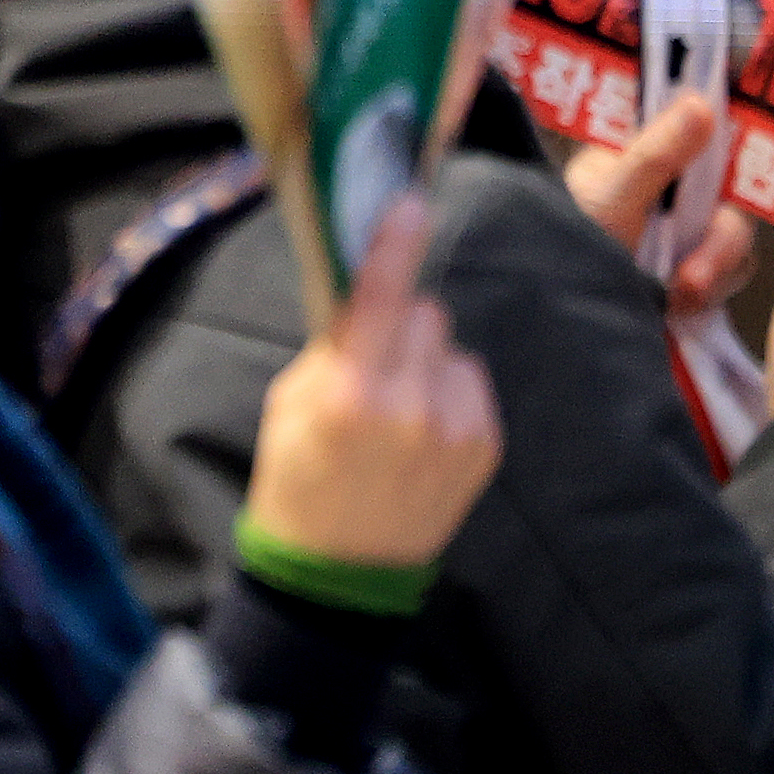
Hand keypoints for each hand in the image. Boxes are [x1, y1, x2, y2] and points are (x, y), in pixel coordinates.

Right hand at [241, 196, 503, 569]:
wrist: (339, 572)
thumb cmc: (297, 478)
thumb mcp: (288, 404)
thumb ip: (331, 347)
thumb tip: (363, 288)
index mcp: (350, 396)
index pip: (379, 299)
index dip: (394, 245)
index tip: (408, 201)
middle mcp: (410, 409)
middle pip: (422, 312)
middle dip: (397, 321)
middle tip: (371, 362)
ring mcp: (455, 430)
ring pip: (450, 345)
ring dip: (426, 358)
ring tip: (399, 407)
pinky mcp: (485, 446)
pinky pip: (470, 380)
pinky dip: (448, 390)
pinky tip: (422, 429)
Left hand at [558, 92, 761, 321]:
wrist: (552, 307)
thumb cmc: (568, 240)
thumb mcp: (610, 199)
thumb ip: (655, 157)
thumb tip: (700, 103)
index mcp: (647, 155)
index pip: (707, 143)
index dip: (725, 165)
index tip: (722, 196)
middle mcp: (671, 189)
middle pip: (729, 201)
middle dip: (719, 244)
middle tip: (693, 278)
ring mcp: (682, 230)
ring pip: (730, 242)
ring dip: (711, 273)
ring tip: (675, 298)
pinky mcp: (689, 268)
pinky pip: (725, 276)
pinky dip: (706, 294)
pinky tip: (676, 306)